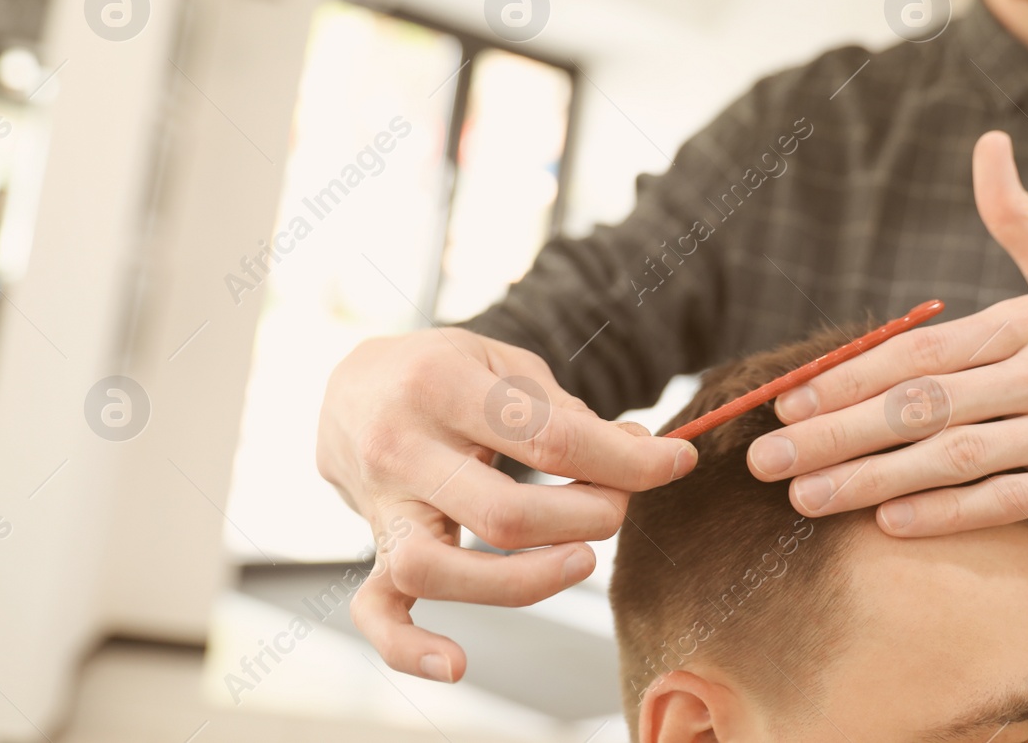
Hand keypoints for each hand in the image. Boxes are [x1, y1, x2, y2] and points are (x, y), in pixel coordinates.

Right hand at [317, 327, 696, 680]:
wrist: (352, 382)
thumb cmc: (443, 370)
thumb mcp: (503, 361)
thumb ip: (567, 410)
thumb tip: (641, 454)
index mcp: (440, 386)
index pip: (548, 438)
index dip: (626, 461)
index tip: (675, 462)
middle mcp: (400, 448)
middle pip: (505, 514)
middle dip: (588, 518)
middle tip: (619, 504)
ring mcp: (379, 505)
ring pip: (440, 569)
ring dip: (526, 580)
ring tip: (579, 559)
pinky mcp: (370, 546)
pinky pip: (377, 611)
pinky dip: (410, 648)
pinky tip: (455, 665)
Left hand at [745, 130, 1027, 535]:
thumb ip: (1020, 218)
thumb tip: (987, 143)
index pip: (924, 348)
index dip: (850, 374)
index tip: (787, 398)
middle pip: (923, 404)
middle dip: (836, 433)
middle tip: (764, 458)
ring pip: (955, 457)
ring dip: (872, 481)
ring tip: (804, 498)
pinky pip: (1011, 501)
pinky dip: (950, 515)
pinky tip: (890, 527)